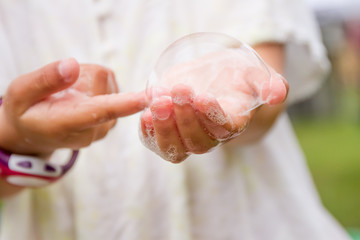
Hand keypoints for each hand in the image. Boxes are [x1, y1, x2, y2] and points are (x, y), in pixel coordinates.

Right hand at [0, 58, 145, 155]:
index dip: (124, 103)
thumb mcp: (21, 92)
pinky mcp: (109, 122)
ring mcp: (102, 128)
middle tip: (59, 88)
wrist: (32, 134)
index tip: (148, 97)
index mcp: (66, 123)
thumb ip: (45, 80)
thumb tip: (73, 66)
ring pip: (107, 84)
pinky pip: (109, 89)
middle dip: (83, 75)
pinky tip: (78, 99)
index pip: (100, 111)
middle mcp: (91, 130)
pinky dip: (95, 88)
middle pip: (102, 83)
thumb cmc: (24, 111)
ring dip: (88, 82)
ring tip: (67, 96)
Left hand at [140, 50, 287, 162]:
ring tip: (158, 102)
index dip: (212, 116)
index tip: (202, 96)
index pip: (224, 129)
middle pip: (198, 143)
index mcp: (232, 125)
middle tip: (179, 91)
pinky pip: (157, 143)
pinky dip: (149, 133)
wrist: (213, 77)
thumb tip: (279, 94)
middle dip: (186, 118)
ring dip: (165, 129)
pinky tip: (144, 114)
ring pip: (176, 149)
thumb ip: (270, 84)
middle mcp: (210, 137)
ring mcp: (187, 138)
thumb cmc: (235, 76)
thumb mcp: (255, 74)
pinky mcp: (168, 132)